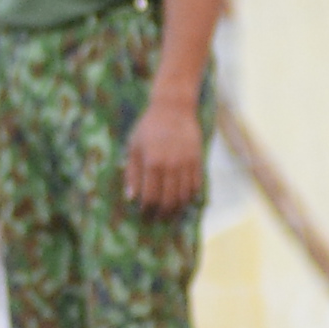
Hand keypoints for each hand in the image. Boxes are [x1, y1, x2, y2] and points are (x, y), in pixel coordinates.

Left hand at [122, 96, 203, 214]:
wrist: (174, 108)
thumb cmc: (148, 127)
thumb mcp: (133, 147)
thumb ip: (132, 173)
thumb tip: (131, 198)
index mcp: (152, 163)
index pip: (151, 197)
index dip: (147, 210)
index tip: (144, 215)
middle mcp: (171, 166)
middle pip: (169, 201)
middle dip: (162, 214)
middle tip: (156, 219)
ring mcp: (187, 164)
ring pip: (184, 197)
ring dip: (177, 209)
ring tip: (169, 213)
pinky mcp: (198, 161)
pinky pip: (196, 186)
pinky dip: (190, 197)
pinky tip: (182, 201)